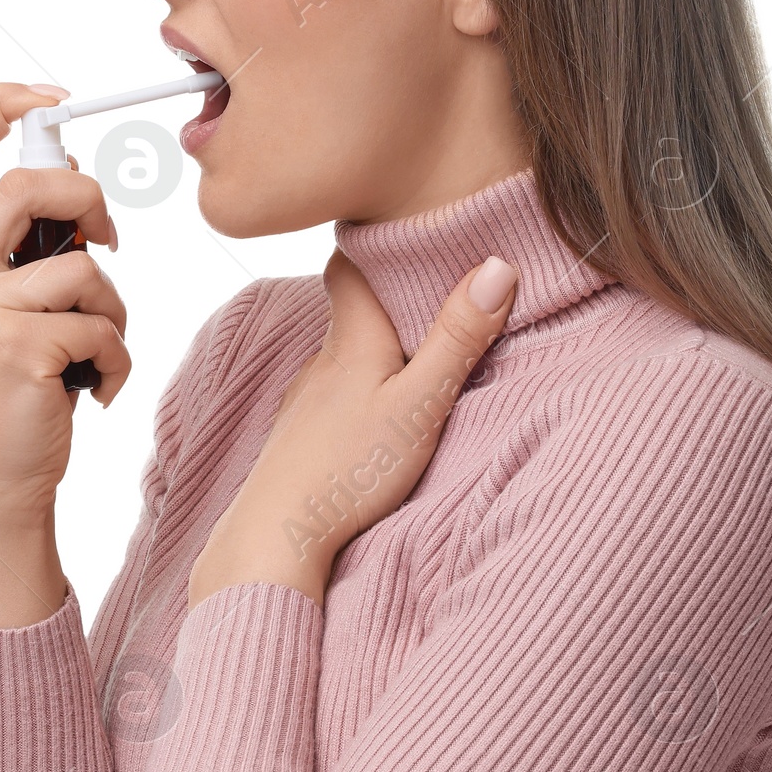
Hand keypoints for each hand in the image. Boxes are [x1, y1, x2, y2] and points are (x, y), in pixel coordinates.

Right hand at [0, 80, 125, 519]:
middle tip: (110, 240)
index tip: (54, 96)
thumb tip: (75, 174)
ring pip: (85, 268)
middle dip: (88, 201)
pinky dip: (118, 362)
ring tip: (94, 352)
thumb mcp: (8, 308)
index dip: (7, 105)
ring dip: (113, 312)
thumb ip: (27, 248)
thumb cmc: (14, 392)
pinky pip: (103, 327)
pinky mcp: (20, 350)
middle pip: (28, 187)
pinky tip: (94, 392)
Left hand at [187, 250, 519, 609]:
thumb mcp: (420, 405)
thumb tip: (497, 267)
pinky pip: (332, 395)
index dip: (376, 243)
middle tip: (433, 291)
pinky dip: (357, 390)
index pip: (351, 264)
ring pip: (342, 354)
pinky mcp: (299, 439)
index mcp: (352, 339)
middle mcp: (322, 360)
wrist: (274, 537)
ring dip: (374, 348)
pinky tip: (374, 413)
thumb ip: (456, 340)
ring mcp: (305, 400)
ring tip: (414, 354)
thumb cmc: (348, 472)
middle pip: (351, 308)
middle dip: (386, 296)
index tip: (412, 234)